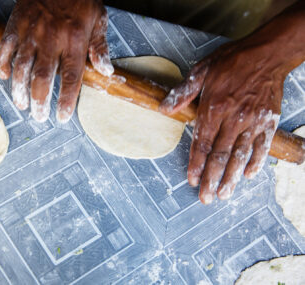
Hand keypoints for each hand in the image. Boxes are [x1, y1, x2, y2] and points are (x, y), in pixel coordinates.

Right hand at [0, 0, 113, 122]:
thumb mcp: (98, 18)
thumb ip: (100, 47)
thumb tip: (107, 72)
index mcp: (74, 40)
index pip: (70, 77)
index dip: (65, 100)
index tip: (62, 117)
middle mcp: (51, 39)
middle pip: (42, 77)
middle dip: (39, 101)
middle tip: (39, 116)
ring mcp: (30, 32)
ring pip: (21, 67)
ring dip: (19, 89)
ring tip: (21, 104)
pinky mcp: (15, 24)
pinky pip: (5, 48)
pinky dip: (2, 63)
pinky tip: (4, 76)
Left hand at [160, 41, 284, 203]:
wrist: (267, 53)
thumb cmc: (232, 61)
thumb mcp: (201, 71)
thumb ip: (183, 93)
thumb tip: (163, 109)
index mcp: (213, 108)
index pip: (202, 143)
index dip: (195, 163)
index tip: (191, 180)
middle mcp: (233, 119)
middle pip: (220, 155)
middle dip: (211, 178)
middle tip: (206, 198)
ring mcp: (253, 121)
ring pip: (240, 155)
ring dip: (232, 177)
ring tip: (224, 194)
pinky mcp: (268, 121)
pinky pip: (262, 146)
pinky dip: (256, 161)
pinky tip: (249, 175)